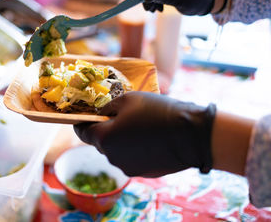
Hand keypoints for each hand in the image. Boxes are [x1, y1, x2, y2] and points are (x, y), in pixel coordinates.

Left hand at [73, 92, 215, 176]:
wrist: (191, 135)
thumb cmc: (157, 112)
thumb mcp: (128, 99)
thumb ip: (108, 107)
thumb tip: (101, 112)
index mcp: (104, 138)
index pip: (82, 132)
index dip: (82, 123)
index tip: (85, 116)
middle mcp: (112, 157)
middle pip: (100, 142)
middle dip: (105, 130)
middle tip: (119, 117)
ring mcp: (127, 168)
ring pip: (116, 151)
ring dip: (121, 140)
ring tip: (138, 127)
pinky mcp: (143, 173)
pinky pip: (131, 158)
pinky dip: (134, 150)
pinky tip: (149, 139)